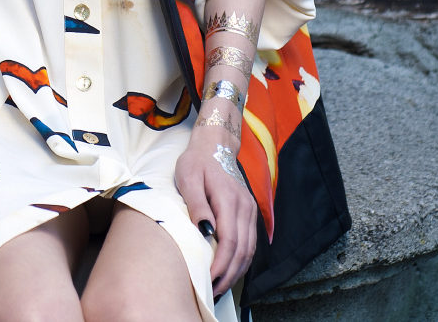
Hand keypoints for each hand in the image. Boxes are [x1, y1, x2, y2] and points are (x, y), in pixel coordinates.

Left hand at [176, 127, 256, 297]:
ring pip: (249, 250)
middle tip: (212, 292)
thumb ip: (196, 204)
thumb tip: (204, 231)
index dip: (221, 264)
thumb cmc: (196, 162)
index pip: (230, 240)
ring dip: (236, 272)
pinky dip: (242, 261)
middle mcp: (245, 207)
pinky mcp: (250, 213)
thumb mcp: (187, 177)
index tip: (208, 279)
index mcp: (229, 199)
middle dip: (228, 275)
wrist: (215, 145)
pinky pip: (250, 243)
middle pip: (242, 250)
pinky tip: (230, 271)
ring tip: (220, 287)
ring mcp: (250, 210)